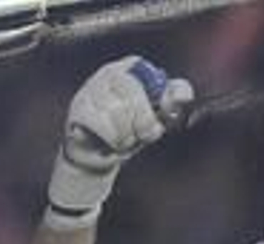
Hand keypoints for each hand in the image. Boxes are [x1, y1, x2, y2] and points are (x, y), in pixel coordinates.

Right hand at [47, 56, 195, 220]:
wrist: (100, 153)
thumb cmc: (129, 129)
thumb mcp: (156, 116)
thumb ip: (171, 102)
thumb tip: (184, 94)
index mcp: (131, 69)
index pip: (150, 75)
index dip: (158, 100)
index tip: (160, 117)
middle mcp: (109, 72)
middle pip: (133, 90)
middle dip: (143, 120)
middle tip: (141, 134)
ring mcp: (91, 88)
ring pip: (117, 109)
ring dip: (126, 133)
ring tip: (123, 137)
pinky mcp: (79, 108)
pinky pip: (102, 124)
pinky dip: (111, 138)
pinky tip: (109, 140)